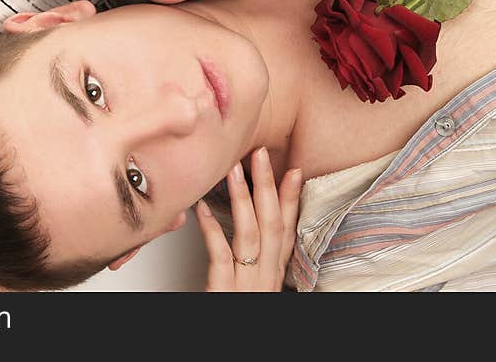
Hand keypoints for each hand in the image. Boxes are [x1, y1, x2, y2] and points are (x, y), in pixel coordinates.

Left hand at [196, 148, 302, 291]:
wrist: (232, 349)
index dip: (291, 199)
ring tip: (233, 168)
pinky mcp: (224, 292)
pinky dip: (212, 230)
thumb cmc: (234, 303)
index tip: (294, 170)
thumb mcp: (252, 284)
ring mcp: (247, 284)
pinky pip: (221, 256)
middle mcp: (266, 276)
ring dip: (243, 196)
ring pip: (250, 233)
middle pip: (272, 224)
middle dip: (267, 185)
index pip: (287, 230)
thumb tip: (248, 227)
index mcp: (273, 272)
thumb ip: (253, 259)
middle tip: (260, 153)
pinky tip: (201, 208)